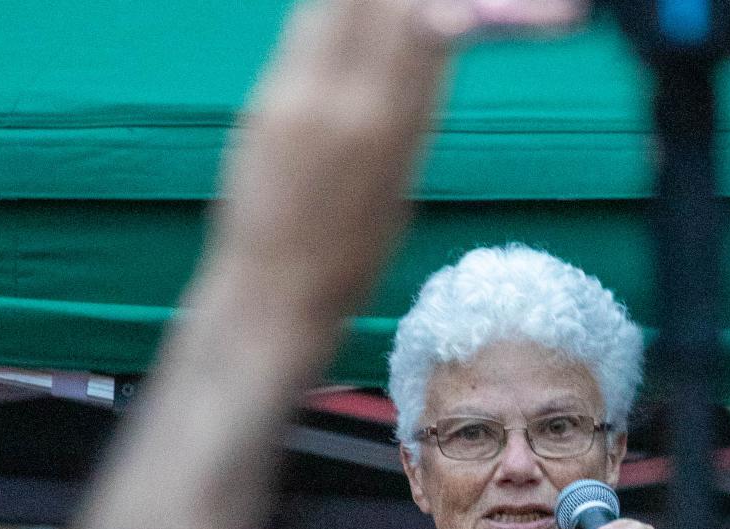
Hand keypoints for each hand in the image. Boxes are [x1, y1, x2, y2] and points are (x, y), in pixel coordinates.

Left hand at [213, 0, 587, 319]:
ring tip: (389, 13)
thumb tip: (424, 59)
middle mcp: (351, 101)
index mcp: (398, 132)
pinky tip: (344, 21)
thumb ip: (410, 119)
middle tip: (423, 8)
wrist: (276, 298)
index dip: (450, 4)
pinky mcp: (263, 99)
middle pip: (385, 2)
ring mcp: (300, 94)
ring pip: (339, 4)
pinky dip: (332, 15)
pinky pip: (304, 31)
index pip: (429, 23)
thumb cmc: (349, 265)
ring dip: (369, 2)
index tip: (465, 5)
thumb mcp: (400, 192)